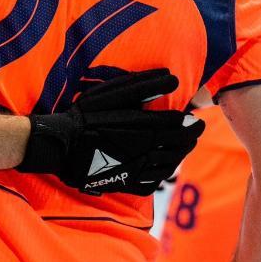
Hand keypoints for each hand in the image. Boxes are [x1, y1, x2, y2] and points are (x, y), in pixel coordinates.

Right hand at [17, 69, 205, 195]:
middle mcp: (144, 151)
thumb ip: (142, 86)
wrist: (63, 146)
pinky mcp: (124, 182)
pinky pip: (151, 184)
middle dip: (190, 138)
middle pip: (176, 147)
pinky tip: (164, 171)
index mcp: (143, 128)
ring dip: (181, 155)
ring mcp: (135, 170)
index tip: (195, 118)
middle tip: (197, 131)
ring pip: (167, 166)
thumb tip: (170, 78)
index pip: (177, 127)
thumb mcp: (112, 93)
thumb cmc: (87, 115)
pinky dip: (162, 177)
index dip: (189, 123)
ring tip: (186, 147)